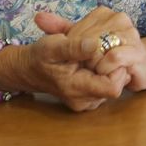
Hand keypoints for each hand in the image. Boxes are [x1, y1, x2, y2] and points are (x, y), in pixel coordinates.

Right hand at [9, 10, 131, 112]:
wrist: (28, 69)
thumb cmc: (39, 56)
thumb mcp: (53, 46)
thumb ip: (74, 47)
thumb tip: (96, 44)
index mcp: (76, 89)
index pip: (113, 87)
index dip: (117, 68)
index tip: (110, 50)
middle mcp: (85, 101)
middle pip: (117, 85)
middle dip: (116, 65)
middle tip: (107, 48)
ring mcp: (88, 101)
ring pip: (115, 84)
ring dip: (112, 68)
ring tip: (101, 53)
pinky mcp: (90, 96)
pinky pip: (109, 85)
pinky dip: (107, 71)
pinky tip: (98, 59)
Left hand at [36, 7, 145, 93]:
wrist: (141, 66)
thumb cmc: (109, 55)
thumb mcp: (80, 41)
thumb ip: (60, 29)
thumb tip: (38, 17)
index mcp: (104, 14)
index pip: (78, 29)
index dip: (73, 48)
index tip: (78, 59)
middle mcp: (120, 19)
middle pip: (88, 39)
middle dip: (83, 57)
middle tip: (86, 67)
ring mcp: (131, 34)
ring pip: (99, 49)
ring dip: (93, 64)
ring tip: (96, 69)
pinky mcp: (138, 51)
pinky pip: (114, 58)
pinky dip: (105, 68)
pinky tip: (106, 72)